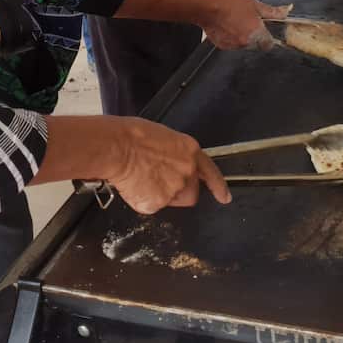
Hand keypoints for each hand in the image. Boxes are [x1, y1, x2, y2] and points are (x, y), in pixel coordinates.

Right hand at [106, 117, 230, 212]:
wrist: (117, 147)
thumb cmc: (132, 136)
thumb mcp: (164, 138)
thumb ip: (175, 156)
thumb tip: (170, 166)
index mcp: (190, 151)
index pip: (211, 172)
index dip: (218, 187)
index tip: (224, 197)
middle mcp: (187, 172)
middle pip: (190, 193)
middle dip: (178, 192)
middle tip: (157, 181)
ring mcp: (174, 189)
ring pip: (170, 201)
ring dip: (159, 195)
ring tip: (141, 178)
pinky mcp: (158, 203)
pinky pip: (151, 206)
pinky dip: (143, 200)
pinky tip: (133, 185)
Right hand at [198, 0, 287, 49]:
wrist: (208, 8)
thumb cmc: (230, 4)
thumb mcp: (255, 5)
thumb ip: (272, 12)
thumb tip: (286, 12)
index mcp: (257, 32)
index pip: (269, 44)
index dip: (268, 38)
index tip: (265, 32)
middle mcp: (246, 42)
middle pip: (257, 45)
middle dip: (255, 36)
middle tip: (249, 22)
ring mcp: (234, 46)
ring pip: (244, 45)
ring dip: (243, 37)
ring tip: (236, 23)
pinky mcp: (223, 47)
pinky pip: (233, 45)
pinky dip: (232, 38)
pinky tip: (228, 27)